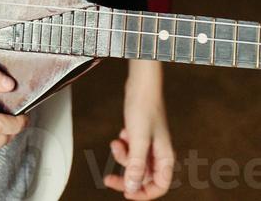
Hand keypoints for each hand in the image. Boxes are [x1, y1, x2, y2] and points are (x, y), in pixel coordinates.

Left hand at [103, 71, 175, 198]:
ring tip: (117, 143)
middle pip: (143, 177)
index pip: (159, 186)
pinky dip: (123, 145)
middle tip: (109, 179)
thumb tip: (131, 188)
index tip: (127, 193)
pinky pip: (130, 149)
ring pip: (134, 162)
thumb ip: (135, 166)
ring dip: (122, 156)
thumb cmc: (144, 108)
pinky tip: (122, 133)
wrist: (141, 84)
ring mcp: (149, 144)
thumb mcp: (138, 141)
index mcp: (165, 157)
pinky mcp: (140, 135)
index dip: (143, 193)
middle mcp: (158, 153)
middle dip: (126, 176)